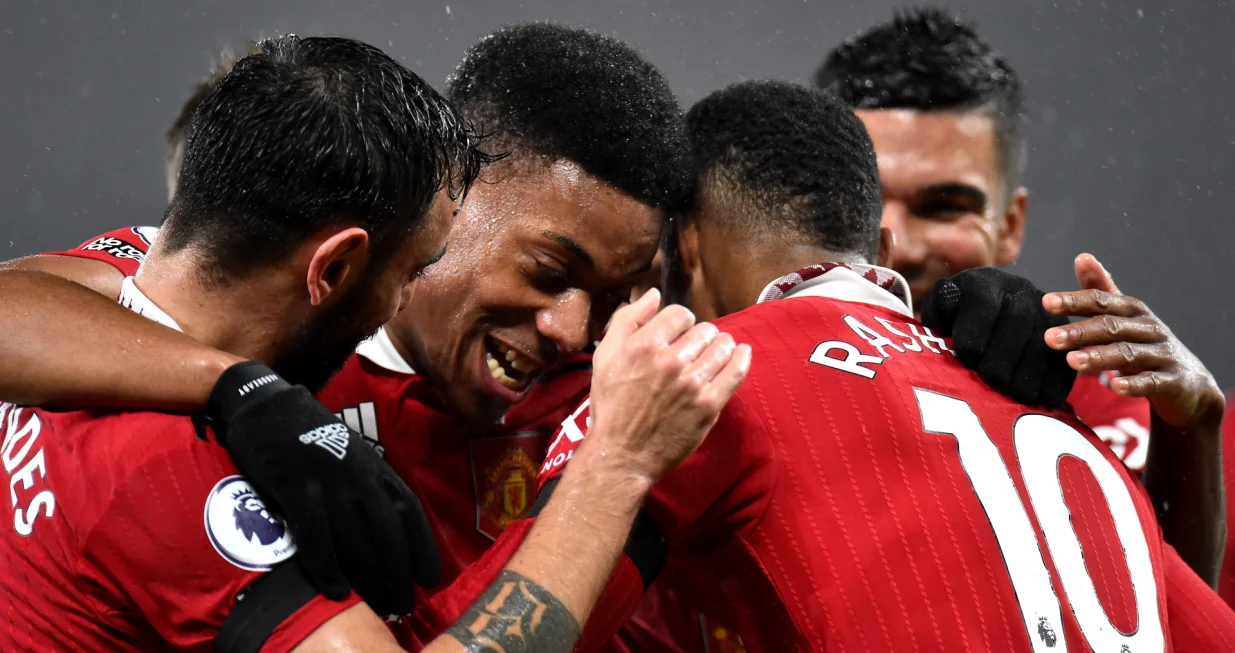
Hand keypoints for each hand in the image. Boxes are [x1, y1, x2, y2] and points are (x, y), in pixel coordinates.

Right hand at [205, 361, 439, 616]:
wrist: (263, 403)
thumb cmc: (307, 434)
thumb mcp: (348, 454)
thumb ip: (365, 485)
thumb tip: (382, 529)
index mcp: (374, 466)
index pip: (409, 509)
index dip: (423, 545)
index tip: (430, 578)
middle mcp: (359, 474)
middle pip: (389, 530)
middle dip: (400, 571)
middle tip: (404, 605)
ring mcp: (328, 479)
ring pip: (358, 536)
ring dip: (370, 577)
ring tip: (378, 607)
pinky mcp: (295, 485)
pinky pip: (316, 533)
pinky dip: (327, 564)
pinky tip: (335, 590)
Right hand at [585, 289, 751, 484]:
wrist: (622, 454)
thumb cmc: (611, 405)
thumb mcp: (605, 356)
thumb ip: (628, 320)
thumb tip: (654, 294)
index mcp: (644, 345)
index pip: (680, 314)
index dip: (681, 322)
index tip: (679, 335)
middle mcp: (670, 361)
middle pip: (704, 330)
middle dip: (701, 335)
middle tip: (696, 348)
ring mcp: (692, 384)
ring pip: (722, 347)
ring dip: (722, 345)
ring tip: (717, 351)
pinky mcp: (709, 405)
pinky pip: (736, 372)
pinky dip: (742, 358)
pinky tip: (742, 353)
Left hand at [919, 267, 1073, 408]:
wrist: (987, 309)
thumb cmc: (954, 316)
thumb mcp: (940, 309)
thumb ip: (937, 312)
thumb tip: (943, 324)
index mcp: (983, 283)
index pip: (983, 303)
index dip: (975, 332)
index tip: (966, 356)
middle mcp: (1018, 290)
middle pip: (1018, 320)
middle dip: (1006, 354)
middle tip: (994, 380)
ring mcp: (1043, 311)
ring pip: (1045, 337)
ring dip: (1033, 369)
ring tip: (1019, 395)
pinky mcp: (1062, 332)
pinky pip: (1065, 353)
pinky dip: (1057, 378)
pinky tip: (1047, 399)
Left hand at [1043, 254, 1223, 427]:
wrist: (1188, 381)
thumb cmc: (1145, 343)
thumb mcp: (1124, 316)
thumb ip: (1102, 290)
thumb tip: (1082, 257)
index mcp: (1133, 310)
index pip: (1102, 301)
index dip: (1075, 301)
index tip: (1047, 302)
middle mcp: (1149, 327)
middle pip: (1111, 326)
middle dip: (1080, 331)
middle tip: (1049, 337)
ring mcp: (1162, 353)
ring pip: (1128, 353)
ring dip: (1099, 356)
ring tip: (1070, 361)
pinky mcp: (1172, 380)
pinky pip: (1151, 382)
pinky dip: (1133, 384)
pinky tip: (1112, 386)